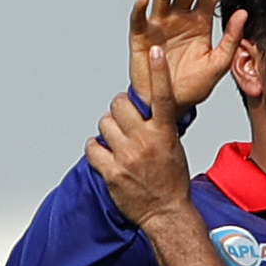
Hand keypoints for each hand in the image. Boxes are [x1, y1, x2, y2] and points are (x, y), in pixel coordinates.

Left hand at [89, 46, 195, 227]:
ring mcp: (127, 157)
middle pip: (119, 105)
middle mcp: (146, 141)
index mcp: (164, 133)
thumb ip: (158, 127)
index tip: (155, 51)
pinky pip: (92, 148)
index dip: (158, 72)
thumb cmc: (171, 181)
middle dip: (118, 111)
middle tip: (124, 124)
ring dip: (107, 132)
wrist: (167, 214)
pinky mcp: (111, 172)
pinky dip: (96, 151)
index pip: (162, 97)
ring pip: (103, 125)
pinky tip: (106, 158)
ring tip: (118, 146)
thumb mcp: (173, 148)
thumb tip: (142, 110)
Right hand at [129, 0, 248, 108]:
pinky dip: (140, 8)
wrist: (172, 105)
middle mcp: (179, 20)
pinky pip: (139, 19)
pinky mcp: (142, 37)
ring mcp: (160, 26)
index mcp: (199, 24)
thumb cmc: (194, 85)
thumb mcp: (219, 63)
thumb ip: (232, 39)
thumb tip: (242, 14)